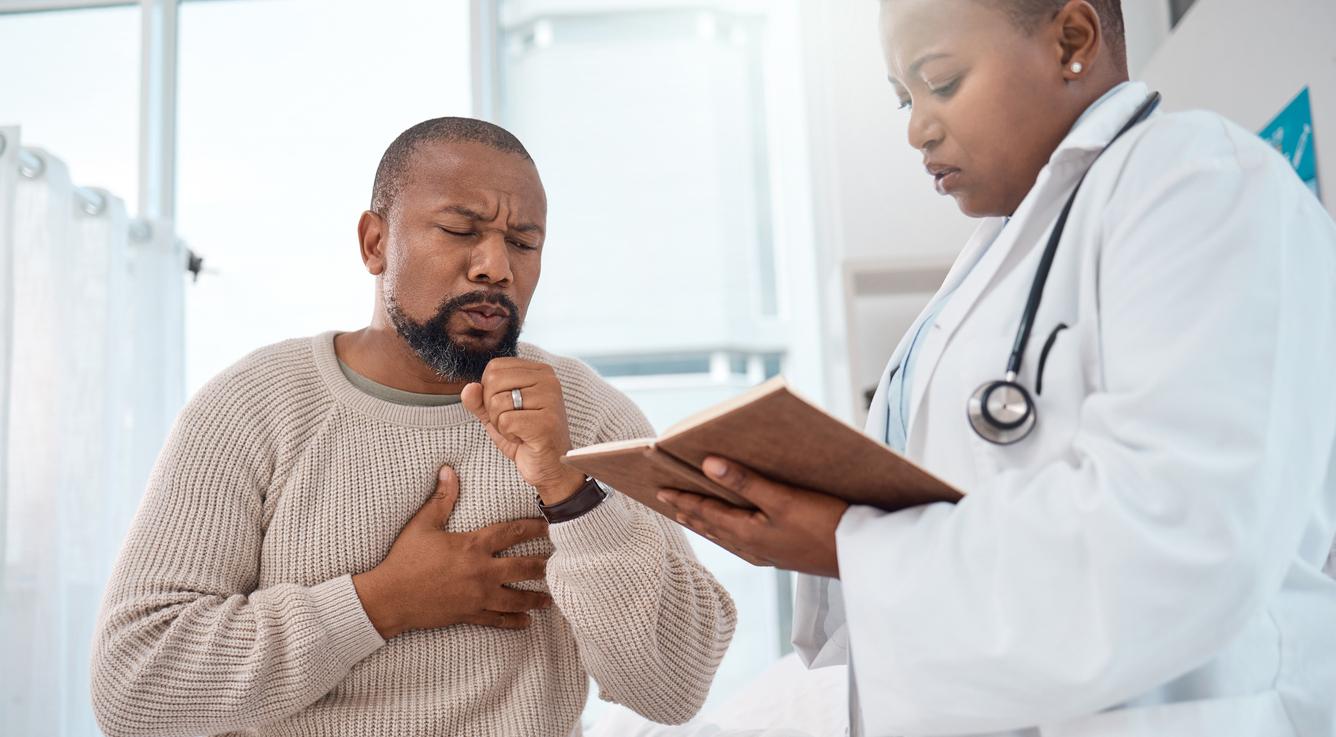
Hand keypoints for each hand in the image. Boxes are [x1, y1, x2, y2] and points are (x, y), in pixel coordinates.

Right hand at [352, 466, 552, 638]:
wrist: (389, 598)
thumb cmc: (404, 560)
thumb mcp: (422, 525)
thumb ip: (441, 499)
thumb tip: (448, 470)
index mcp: (472, 546)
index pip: (511, 533)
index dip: (533, 527)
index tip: (549, 525)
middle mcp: (481, 571)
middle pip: (522, 567)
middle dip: (543, 565)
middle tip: (560, 563)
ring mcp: (477, 596)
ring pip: (515, 598)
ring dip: (535, 598)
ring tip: (550, 598)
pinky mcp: (469, 615)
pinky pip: (497, 620)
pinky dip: (513, 622)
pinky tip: (527, 623)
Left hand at [461, 358, 585, 504]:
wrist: (550, 466)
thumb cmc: (526, 438)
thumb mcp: (497, 415)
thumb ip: (479, 400)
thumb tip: (469, 388)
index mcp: (539, 371)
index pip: (494, 367)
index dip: (489, 391)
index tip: (509, 409)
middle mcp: (548, 380)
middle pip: (493, 381)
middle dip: (492, 408)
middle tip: (513, 422)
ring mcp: (550, 400)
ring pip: (497, 402)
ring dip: (501, 424)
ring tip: (520, 431)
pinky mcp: (546, 421)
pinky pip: (505, 421)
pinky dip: (508, 435)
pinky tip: (524, 440)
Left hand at [656, 457, 848, 577]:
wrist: (859, 557)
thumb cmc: (825, 525)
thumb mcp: (783, 499)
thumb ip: (745, 482)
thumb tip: (708, 464)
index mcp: (746, 533)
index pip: (704, 511)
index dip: (681, 498)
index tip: (658, 488)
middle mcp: (751, 547)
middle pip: (710, 525)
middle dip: (687, 510)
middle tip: (665, 499)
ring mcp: (766, 552)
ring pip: (724, 535)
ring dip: (705, 521)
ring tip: (688, 513)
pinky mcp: (781, 553)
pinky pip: (742, 540)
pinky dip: (727, 529)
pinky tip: (731, 528)